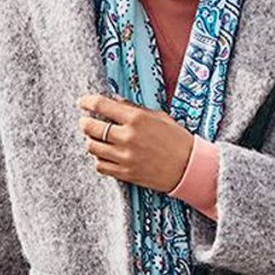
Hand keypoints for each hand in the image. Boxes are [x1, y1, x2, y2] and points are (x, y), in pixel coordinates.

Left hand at [78, 95, 193, 192]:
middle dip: (85, 123)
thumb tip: (114, 101)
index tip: (83, 103)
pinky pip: (100, 166)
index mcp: (136, 119)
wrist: (190, 168)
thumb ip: (134, 108)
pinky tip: (106, 156)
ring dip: (91, 141)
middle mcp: (127, 137)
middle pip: (90, 127)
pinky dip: (99, 159)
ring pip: (92, 147)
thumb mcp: (159, 116)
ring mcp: (125, 157)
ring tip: (97, 140)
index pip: (100, 105)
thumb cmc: (178, 140)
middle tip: (87, 122)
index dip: (87, 102)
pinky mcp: (126, 173)